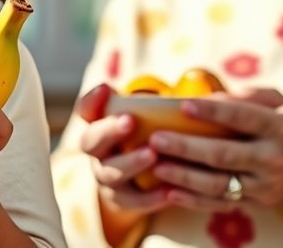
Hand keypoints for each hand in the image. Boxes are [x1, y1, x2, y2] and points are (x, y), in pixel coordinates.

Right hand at [76, 84, 172, 215]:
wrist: (146, 178)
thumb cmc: (152, 135)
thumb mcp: (153, 116)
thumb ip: (162, 102)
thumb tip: (196, 80)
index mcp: (100, 124)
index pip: (86, 109)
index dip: (92, 100)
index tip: (108, 89)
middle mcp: (97, 151)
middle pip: (90, 141)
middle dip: (109, 131)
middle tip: (129, 120)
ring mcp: (106, 176)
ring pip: (109, 173)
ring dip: (130, 163)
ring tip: (152, 155)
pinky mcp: (121, 200)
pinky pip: (131, 202)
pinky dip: (149, 198)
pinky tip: (169, 191)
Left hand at [146, 88, 282, 209]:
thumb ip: (252, 96)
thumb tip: (212, 96)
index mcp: (281, 127)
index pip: (243, 117)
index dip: (213, 111)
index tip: (184, 106)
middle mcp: (274, 158)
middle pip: (224, 154)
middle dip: (187, 147)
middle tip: (156, 139)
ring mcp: (266, 185)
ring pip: (219, 184)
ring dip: (184, 176)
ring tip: (157, 165)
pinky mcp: (258, 204)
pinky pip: (221, 203)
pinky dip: (194, 200)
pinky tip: (170, 193)